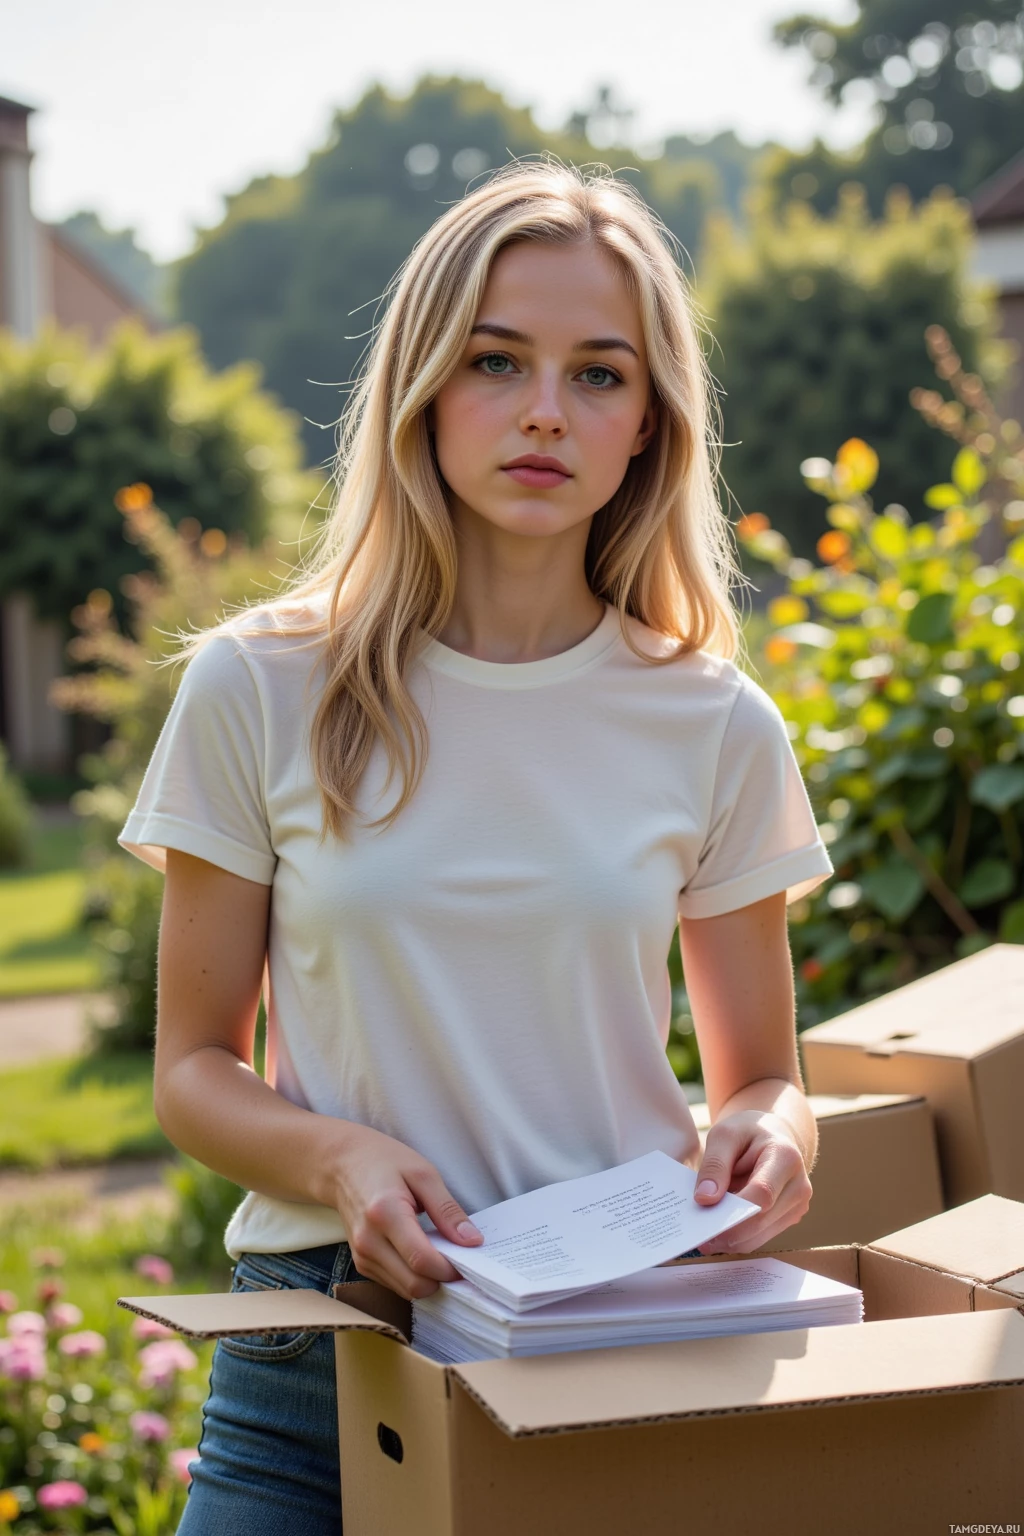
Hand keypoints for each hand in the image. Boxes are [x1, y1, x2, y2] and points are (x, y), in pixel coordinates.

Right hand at [326, 1123, 482, 1299]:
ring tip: (441, 1253)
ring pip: (406, 1290)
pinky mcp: (361, 1263)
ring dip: (429, 1280)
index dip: (450, 1268)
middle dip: (442, 1279)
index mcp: (385, 1213)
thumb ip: (447, 1210)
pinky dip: (414, 1277)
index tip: (470, 1258)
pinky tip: (422, 1254)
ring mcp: (362, 1255)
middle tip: (459, 1258)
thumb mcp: (423, 1174)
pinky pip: (395, 1284)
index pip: (422, 1260)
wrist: (342, 1164)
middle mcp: (369, 1241)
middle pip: (414, 1285)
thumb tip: (472, 1241)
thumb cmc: (384, 1161)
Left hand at [691, 1110, 811, 1254]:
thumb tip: (705, 1199)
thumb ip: (714, 1165)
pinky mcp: (789, 1218)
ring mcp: (797, 1205)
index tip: (705, 1216)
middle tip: (697, 1237)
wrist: (771, 1135)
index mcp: (786, 1157)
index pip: (762, 1194)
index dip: (733, 1211)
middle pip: (761, 1221)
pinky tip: (719, 1232)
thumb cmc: (746, 1133)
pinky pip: (760, 1237)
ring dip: (730, 1240)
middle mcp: (799, 1185)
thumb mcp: (724, 1135)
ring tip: (704, 1235)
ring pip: (760, 1236)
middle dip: (727, 1231)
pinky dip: (738, 1238)